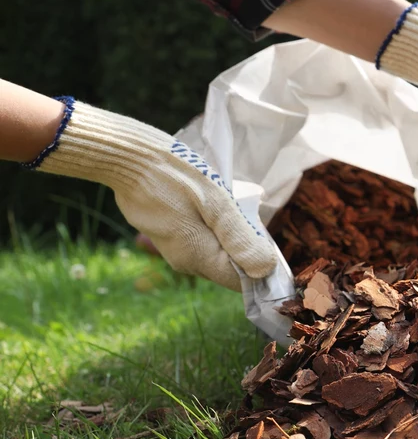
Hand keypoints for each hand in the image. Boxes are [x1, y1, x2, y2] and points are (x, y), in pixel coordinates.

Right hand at [28, 99, 276, 290]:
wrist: (128, 158)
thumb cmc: (174, 175)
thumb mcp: (215, 202)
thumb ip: (239, 238)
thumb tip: (265, 270)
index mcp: (199, 258)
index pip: (243, 280)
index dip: (262, 265)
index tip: (267, 237)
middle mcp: (187, 262)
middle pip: (232, 267)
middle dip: (247, 247)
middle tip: (246, 210)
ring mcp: (177, 251)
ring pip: (218, 253)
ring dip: (231, 234)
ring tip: (229, 203)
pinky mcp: (171, 238)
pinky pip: (203, 241)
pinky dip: (215, 227)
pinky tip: (212, 203)